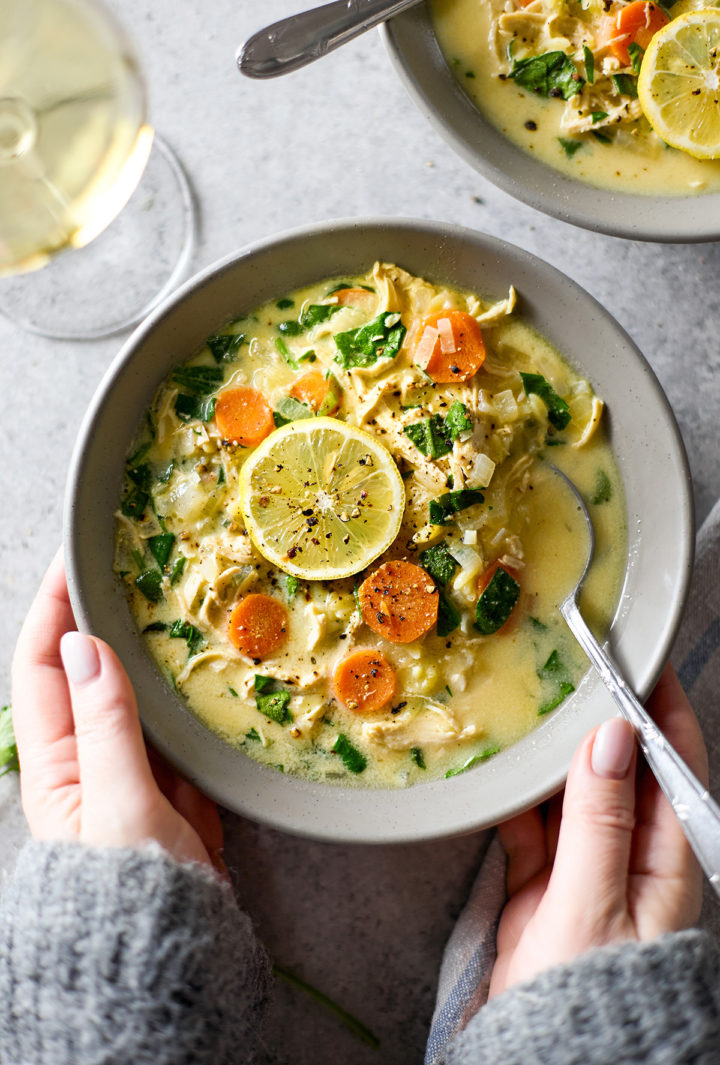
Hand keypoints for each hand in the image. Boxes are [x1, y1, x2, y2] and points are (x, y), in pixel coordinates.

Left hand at [11, 549, 224, 873]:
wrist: (175, 960)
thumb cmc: (132, 894)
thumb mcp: (117, 802)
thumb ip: (106, 723)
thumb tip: (84, 646)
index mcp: (55, 764)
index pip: (43, 667)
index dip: (53, 613)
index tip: (72, 563)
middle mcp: (89, 760)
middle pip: (91, 673)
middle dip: (105, 620)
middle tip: (133, 570)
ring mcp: (135, 772)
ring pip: (141, 695)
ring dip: (153, 654)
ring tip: (176, 606)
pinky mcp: (175, 788)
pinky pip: (180, 728)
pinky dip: (191, 697)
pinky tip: (210, 670)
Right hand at [489, 664, 707, 996]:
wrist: (543, 1059)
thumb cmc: (590, 996)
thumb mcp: (596, 899)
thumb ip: (600, 816)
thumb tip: (610, 736)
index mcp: (665, 858)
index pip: (672, 763)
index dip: (659, 708)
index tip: (639, 658)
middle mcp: (629, 854)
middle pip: (617, 769)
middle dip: (597, 722)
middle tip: (570, 673)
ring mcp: (584, 866)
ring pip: (569, 790)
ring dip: (551, 757)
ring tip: (530, 712)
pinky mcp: (542, 883)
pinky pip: (530, 824)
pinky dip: (515, 799)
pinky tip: (501, 773)